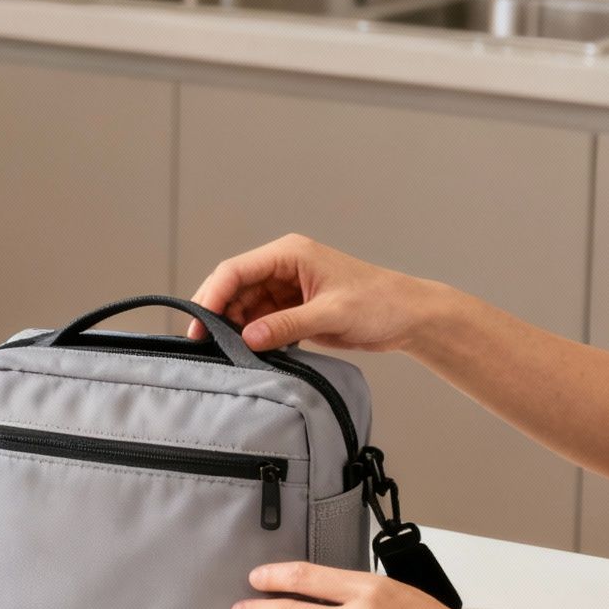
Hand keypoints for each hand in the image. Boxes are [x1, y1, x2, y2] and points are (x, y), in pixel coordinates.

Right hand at [188, 234, 451, 351]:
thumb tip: (247, 337)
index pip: (236, 270)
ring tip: (225, 354)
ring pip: (244, 308)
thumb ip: (286, 326)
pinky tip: (248, 354)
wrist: (409, 317)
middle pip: (234, 289)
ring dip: (234, 329)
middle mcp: (283, 267)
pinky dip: (252, 337)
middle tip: (202, 345)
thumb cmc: (380, 303)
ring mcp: (287, 289)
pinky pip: (261, 322)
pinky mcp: (294, 309)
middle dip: (217, 314)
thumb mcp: (331, 314)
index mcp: (290, 254)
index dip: (212, 295)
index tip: (199, 323)